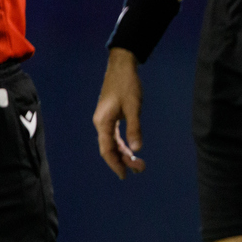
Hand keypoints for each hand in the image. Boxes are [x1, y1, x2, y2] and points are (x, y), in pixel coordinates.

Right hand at [92, 48, 145, 178]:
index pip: (107, 150)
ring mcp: (104, 119)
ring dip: (124, 153)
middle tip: (140, 169)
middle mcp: (101, 123)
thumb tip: (137, 149)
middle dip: (123, 160)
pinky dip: (122, 144)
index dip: (115, 164)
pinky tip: (131, 149)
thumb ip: (134, 128)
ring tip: (138, 163)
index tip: (125, 175)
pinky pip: (114, 135)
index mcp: (103, 122)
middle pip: (109, 148)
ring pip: (112, 143)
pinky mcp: (110, 115)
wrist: (122, 66)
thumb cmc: (127, 85)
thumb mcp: (134, 107)